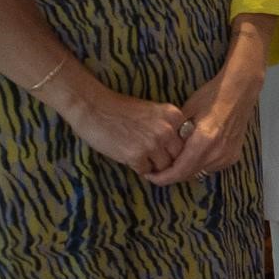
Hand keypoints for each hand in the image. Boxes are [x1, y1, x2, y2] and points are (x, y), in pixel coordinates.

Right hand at [51, 79, 189, 175]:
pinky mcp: (137, 156)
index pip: (186, 141)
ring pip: (164, 167)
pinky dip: (139, 168)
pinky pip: (146, 171)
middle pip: (178, 156)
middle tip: (155, 160)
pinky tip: (129, 157)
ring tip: (142, 159)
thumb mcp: (153, 112)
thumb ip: (167, 126)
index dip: (175, 148)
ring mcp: (153, 144)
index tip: (167, 151)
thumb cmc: (120, 109)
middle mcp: (167, 130)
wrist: (93, 107)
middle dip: (167, 160)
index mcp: (174, 116)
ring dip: (154, 166)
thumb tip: (178, 150)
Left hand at [155, 42, 266, 184]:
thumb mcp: (187, 112)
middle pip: (189, 175)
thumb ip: (176, 134)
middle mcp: (218, 154)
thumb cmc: (211, 96)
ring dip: (186, 169)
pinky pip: (211, 167)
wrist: (239, 91)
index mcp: (204, 142)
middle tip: (158, 170)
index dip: (163, 177)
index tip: (150, 176)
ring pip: (200, 172)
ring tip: (175, 160)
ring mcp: (227, 156)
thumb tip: (163, 149)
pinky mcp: (233, 156)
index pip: (180, 170)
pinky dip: (200, 164)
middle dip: (172, 175)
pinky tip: (194, 154)